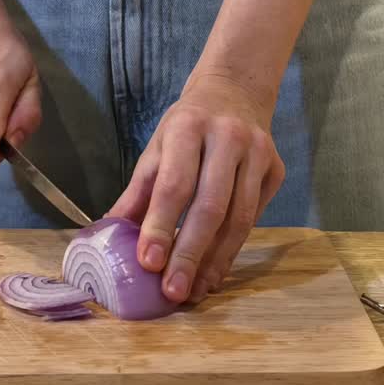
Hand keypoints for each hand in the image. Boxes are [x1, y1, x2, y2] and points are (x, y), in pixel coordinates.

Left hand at [108, 74, 285, 303]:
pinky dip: (232, 250)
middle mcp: (228, 137)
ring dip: (215, 260)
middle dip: (190, 254)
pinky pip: (255, 219)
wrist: (235, 93)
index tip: (148, 263)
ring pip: (240, 218)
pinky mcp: (276, 170)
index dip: (161, 225)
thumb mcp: (156, 148)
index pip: (175, 184)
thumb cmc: (187, 127)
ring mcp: (258, 153)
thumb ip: (136, 194)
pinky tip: (214, 271)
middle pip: (211, 206)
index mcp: (189, 127)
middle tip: (173, 291)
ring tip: (194, 290)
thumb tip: (107, 236)